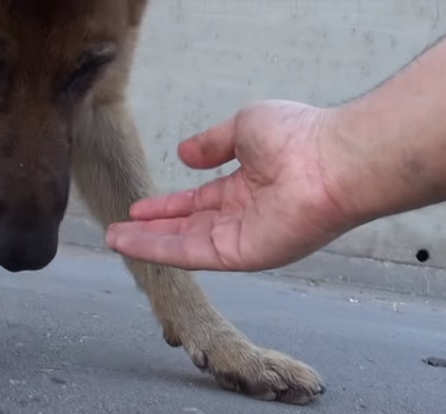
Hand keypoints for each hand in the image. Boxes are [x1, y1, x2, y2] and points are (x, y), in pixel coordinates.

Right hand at [105, 100, 355, 270]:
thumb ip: (213, 143)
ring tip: (114, 239)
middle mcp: (244, 216)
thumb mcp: (244, 127)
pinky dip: (159, 250)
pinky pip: (192, 254)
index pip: (199, 201)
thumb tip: (184, 154)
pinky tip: (131, 244)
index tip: (139, 207)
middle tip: (118, 230)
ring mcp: (243, 238)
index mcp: (247, 186)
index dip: (168, 205)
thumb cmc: (299, 136)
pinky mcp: (241, 255)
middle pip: (188, 228)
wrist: (331, 161)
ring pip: (185, 244)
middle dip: (152, 230)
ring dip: (148, 243)